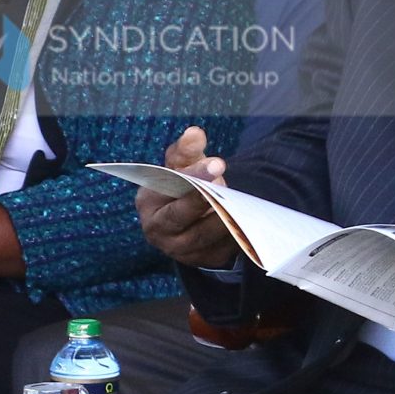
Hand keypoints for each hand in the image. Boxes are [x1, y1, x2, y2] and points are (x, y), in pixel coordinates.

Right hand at [138, 127, 238, 268]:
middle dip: (205, 199)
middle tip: (228, 185)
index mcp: (148, 201)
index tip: (218, 163)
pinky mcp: (201, 260)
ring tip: (242, 202)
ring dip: (223, 217)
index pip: (169, 187)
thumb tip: (194, 133)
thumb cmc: (182, 187)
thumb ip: (186, 151)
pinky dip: (233, 234)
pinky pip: (220, 248)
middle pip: (181, 216)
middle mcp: (157, 230)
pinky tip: (246, 220)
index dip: (194, 174)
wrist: (188, 220)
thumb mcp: (181, 166)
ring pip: (203, 234)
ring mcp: (178, 250)